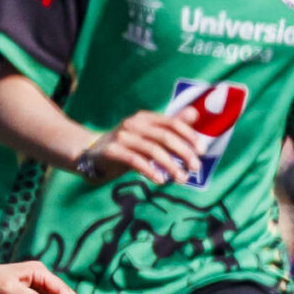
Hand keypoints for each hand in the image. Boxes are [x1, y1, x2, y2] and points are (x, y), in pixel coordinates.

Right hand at [82, 111, 206, 183]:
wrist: (91, 154)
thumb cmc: (126, 146)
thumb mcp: (148, 135)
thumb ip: (170, 125)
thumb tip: (195, 113)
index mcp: (145, 118)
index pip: (172, 123)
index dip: (189, 136)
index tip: (202, 151)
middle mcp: (134, 124)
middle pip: (165, 137)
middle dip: (183, 153)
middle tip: (195, 168)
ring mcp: (122, 137)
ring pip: (152, 150)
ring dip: (170, 166)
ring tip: (182, 179)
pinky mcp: (112, 151)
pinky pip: (135, 161)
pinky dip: (150, 171)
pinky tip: (160, 180)